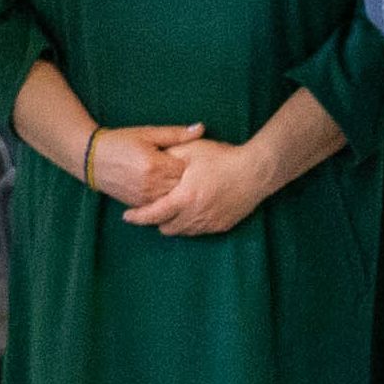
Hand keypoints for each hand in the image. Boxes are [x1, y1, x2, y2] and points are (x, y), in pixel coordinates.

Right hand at [83, 123, 205, 209]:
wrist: (91, 158)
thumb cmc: (120, 142)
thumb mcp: (148, 133)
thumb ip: (176, 134)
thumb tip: (201, 128)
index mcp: (155, 164)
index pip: (187, 168)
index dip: (191, 162)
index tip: (191, 157)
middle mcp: (151, 184)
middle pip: (182, 186)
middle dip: (187, 179)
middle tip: (189, 170)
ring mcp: (144, 197)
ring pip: (172, 199)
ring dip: (177, 190)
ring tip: (177, 180)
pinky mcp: (139, 204)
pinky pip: (160, 206)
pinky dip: (166, 199)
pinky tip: (166, 189)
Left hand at [122, 135, 280, 236]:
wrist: (256, 171)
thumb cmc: (223, 158)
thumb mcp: (193, 151)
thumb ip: (169, 157)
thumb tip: (151, 160)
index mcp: (184, 198)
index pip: (153, 214)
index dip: (137, 217)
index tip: (127, 216)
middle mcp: (194, 216)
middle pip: (165, 228)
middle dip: (157, 219)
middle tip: (155, 206)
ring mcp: (209, 224)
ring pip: (182, 232)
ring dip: (174, 222)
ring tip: (174, 207)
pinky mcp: (221, 227)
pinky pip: (199, 231)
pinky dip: (191, 223)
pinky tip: (194, 208)